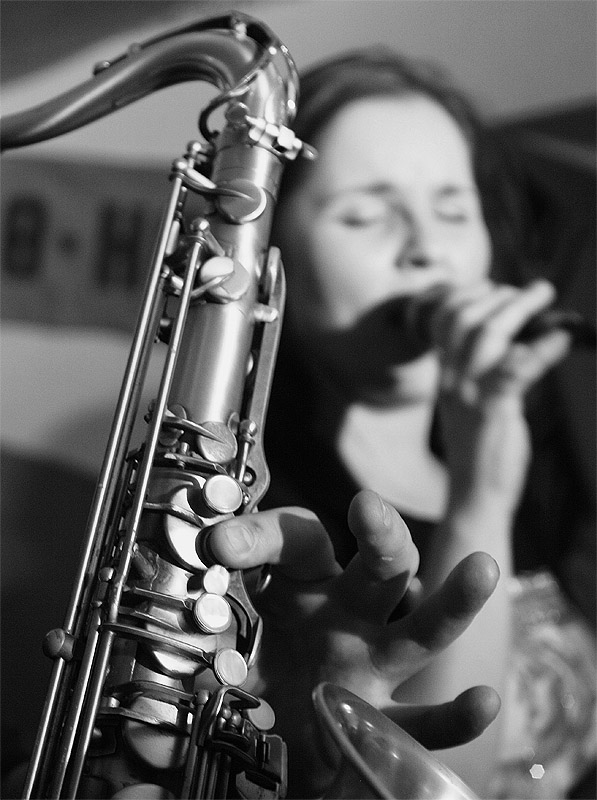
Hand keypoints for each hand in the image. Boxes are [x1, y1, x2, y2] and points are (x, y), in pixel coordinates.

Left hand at [205, 490, 500, 796]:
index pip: (297, 539)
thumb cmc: (260, 668)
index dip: (261, 535)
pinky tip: (482, 701)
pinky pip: (424, 721)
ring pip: (420, 629)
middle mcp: (347, 613)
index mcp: (303, 583)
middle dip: (379, 533)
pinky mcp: (384, 718)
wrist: (279, 735)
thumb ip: (205, 640)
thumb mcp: (227, 644)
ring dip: (451, 601)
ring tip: (482, 567)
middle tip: (368, 508)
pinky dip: (453, 716)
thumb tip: (172, 660)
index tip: (220, 545)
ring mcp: (373, 663)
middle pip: (377, 563)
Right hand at [430, 280, 571, 507]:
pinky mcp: (492, 412)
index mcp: (445, 376)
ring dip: (519, 308)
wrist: (473, 496)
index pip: (445, 320)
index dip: (469, 295)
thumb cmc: (482, 450)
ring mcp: (469, 395)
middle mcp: (452, 380)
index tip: (495, 286)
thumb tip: (514, 345)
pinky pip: (516, 369)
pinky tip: (562, 339)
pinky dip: (542, 349)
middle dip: (502, 295)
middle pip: (467, 319)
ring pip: (486, 334)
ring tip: (544, 294)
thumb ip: (483, 375)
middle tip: (534, 290)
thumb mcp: (473, 405)